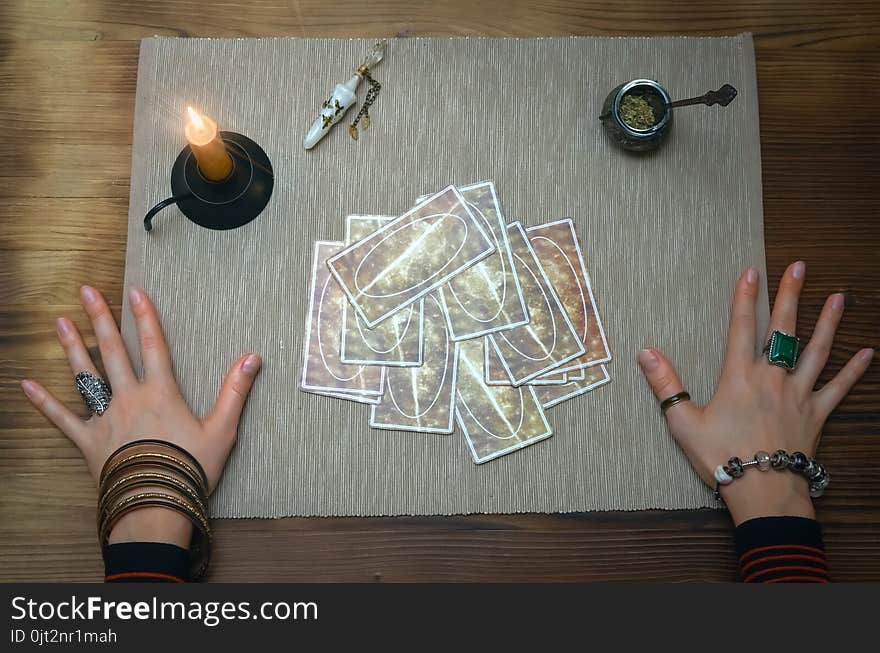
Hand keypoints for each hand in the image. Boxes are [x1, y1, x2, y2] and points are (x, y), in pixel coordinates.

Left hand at [20, 286, 261, 545]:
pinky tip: (25, 385)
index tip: (135, 292)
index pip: (154, 346)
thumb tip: (252, 358)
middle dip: (100, 319)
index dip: (146, 317)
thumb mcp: (222, 429)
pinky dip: (44, 402)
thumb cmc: (191, 468)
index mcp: (161, 393)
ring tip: (61, 322)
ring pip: (85, 376)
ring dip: (72, 348)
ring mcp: (105, 418)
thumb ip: (235, 391)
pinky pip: (62, 418)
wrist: (156, 504)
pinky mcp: (88, 441)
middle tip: (86, 292)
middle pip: (113, 352)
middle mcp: (130, 398)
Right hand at [638, 262, 872, 524]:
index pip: (742, 327)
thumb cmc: (721, 457)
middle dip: (790, 296)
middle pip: (784, 330)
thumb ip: (666, 384)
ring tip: (837, 298)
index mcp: (739, 377)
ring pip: (817, 351)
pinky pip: (838, 388)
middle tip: (799, 268)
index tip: (751, 271)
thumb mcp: (683, 422)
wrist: (762, 490)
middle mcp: (772, 378)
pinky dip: (854, 371)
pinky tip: (868, 354)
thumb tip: (646, 353)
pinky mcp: (816, 415)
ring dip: (827, 322)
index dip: (745, 297)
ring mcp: (798, 395)